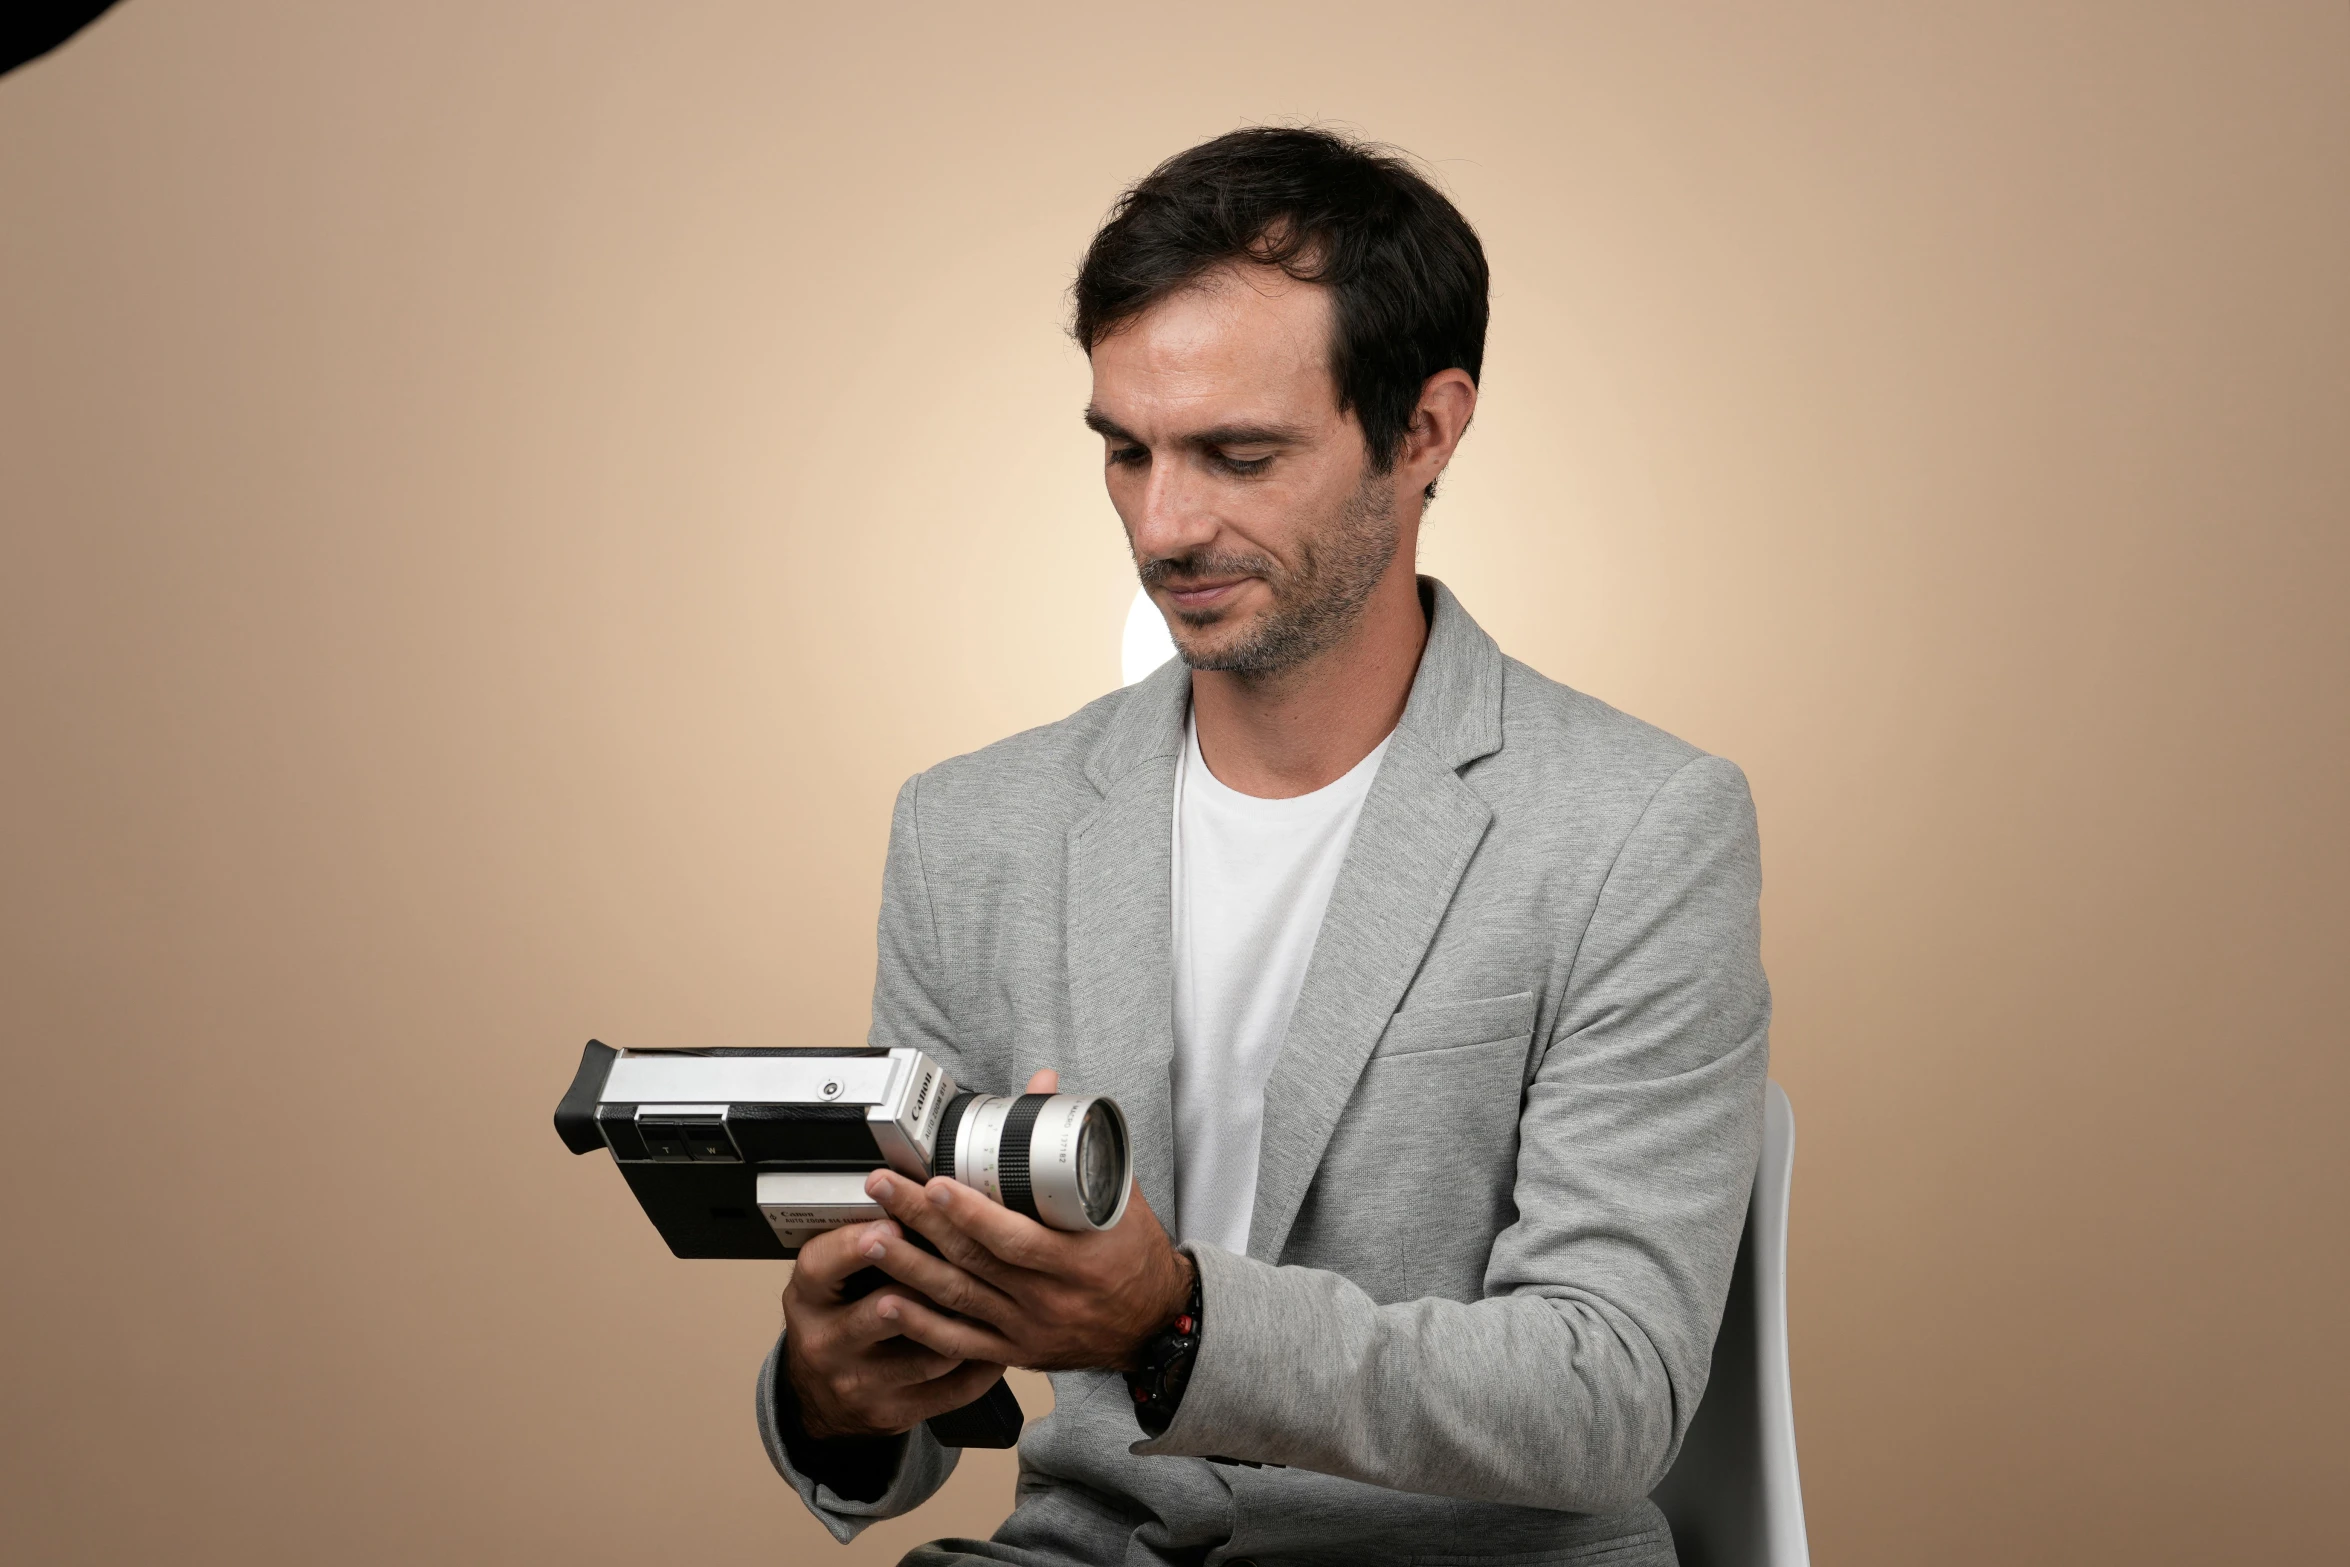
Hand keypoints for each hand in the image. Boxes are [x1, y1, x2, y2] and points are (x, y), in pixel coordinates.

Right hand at [779, 1214, 1007, 1440]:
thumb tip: (916, 1195)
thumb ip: (861, 1243)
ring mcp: (860, 1383)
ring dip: (966, 1324)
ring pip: (927, 1353)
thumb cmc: (838, 1317)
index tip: (893, 1220)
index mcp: (809, 1298)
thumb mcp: (829, 1279)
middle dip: (927, 1282)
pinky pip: (949, 1389)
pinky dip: (981, 1367)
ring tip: (1000, 1298)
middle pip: (882, 1310)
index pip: (824, 1264)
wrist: (823, 1396)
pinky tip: (1001, 1345)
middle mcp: (828, 1343)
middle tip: (963, 1258)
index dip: (861, 1242)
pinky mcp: (893, 1412)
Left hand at [850, 1068, 1194, 1373]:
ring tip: (871, 1236)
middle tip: (884, 1188)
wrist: (1154, 1325)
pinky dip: (921, 1325)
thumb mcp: (1120, 1199)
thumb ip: (1077, 1143)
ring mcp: (1027, 1329)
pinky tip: (888, 1303)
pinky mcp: (1014, 1351)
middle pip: (973, 1260)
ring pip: (957, 1299)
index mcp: (1077, 1261)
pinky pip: (959, 1343)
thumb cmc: (1136, 1258)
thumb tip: (1045, 1086)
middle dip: (921, 1221)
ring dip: (909, 1268)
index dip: (971, 1213)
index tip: (936, 1183)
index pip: (1015, 1238)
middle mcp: (1048, 1300)